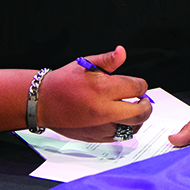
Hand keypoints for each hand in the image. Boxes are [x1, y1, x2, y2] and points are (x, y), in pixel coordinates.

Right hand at [36, 46, 152, 142]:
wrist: (43, 102)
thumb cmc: (63, 82)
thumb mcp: (85, 64)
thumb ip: (108, 60)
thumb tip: (122, 52)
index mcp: (103, 88)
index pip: (137, 88)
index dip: (140, 85)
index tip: (137, 85)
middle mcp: (104, 109)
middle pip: (140, 112)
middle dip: (146, 105)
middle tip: (143, 100)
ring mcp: (101, 126)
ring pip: (132, 128)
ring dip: (137, 119)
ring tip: (132, 110)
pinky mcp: (96, 137)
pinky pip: (119, 137)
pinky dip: (124, 129)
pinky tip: (120, 120)